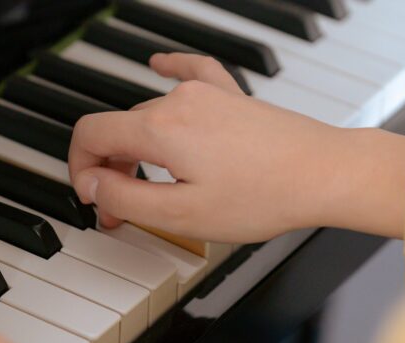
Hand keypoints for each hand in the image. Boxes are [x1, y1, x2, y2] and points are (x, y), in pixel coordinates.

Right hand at [69, 53, 404, 241]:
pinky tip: (159, 65)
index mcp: (159, 129)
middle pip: (120, 130)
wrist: (324, 174)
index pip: (90, 135)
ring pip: (150, 116)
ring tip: (150, 187)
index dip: (80, 171)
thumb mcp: (181, 215)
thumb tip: (92, 187)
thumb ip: (125, 200)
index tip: (93, 200)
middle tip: (123, 214)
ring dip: (138, 150)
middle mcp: (178, 102)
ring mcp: (207, 95)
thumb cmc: (263, 197)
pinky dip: (168, 74)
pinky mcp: (231, 98)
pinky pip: (190, 75)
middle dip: (113, 172)